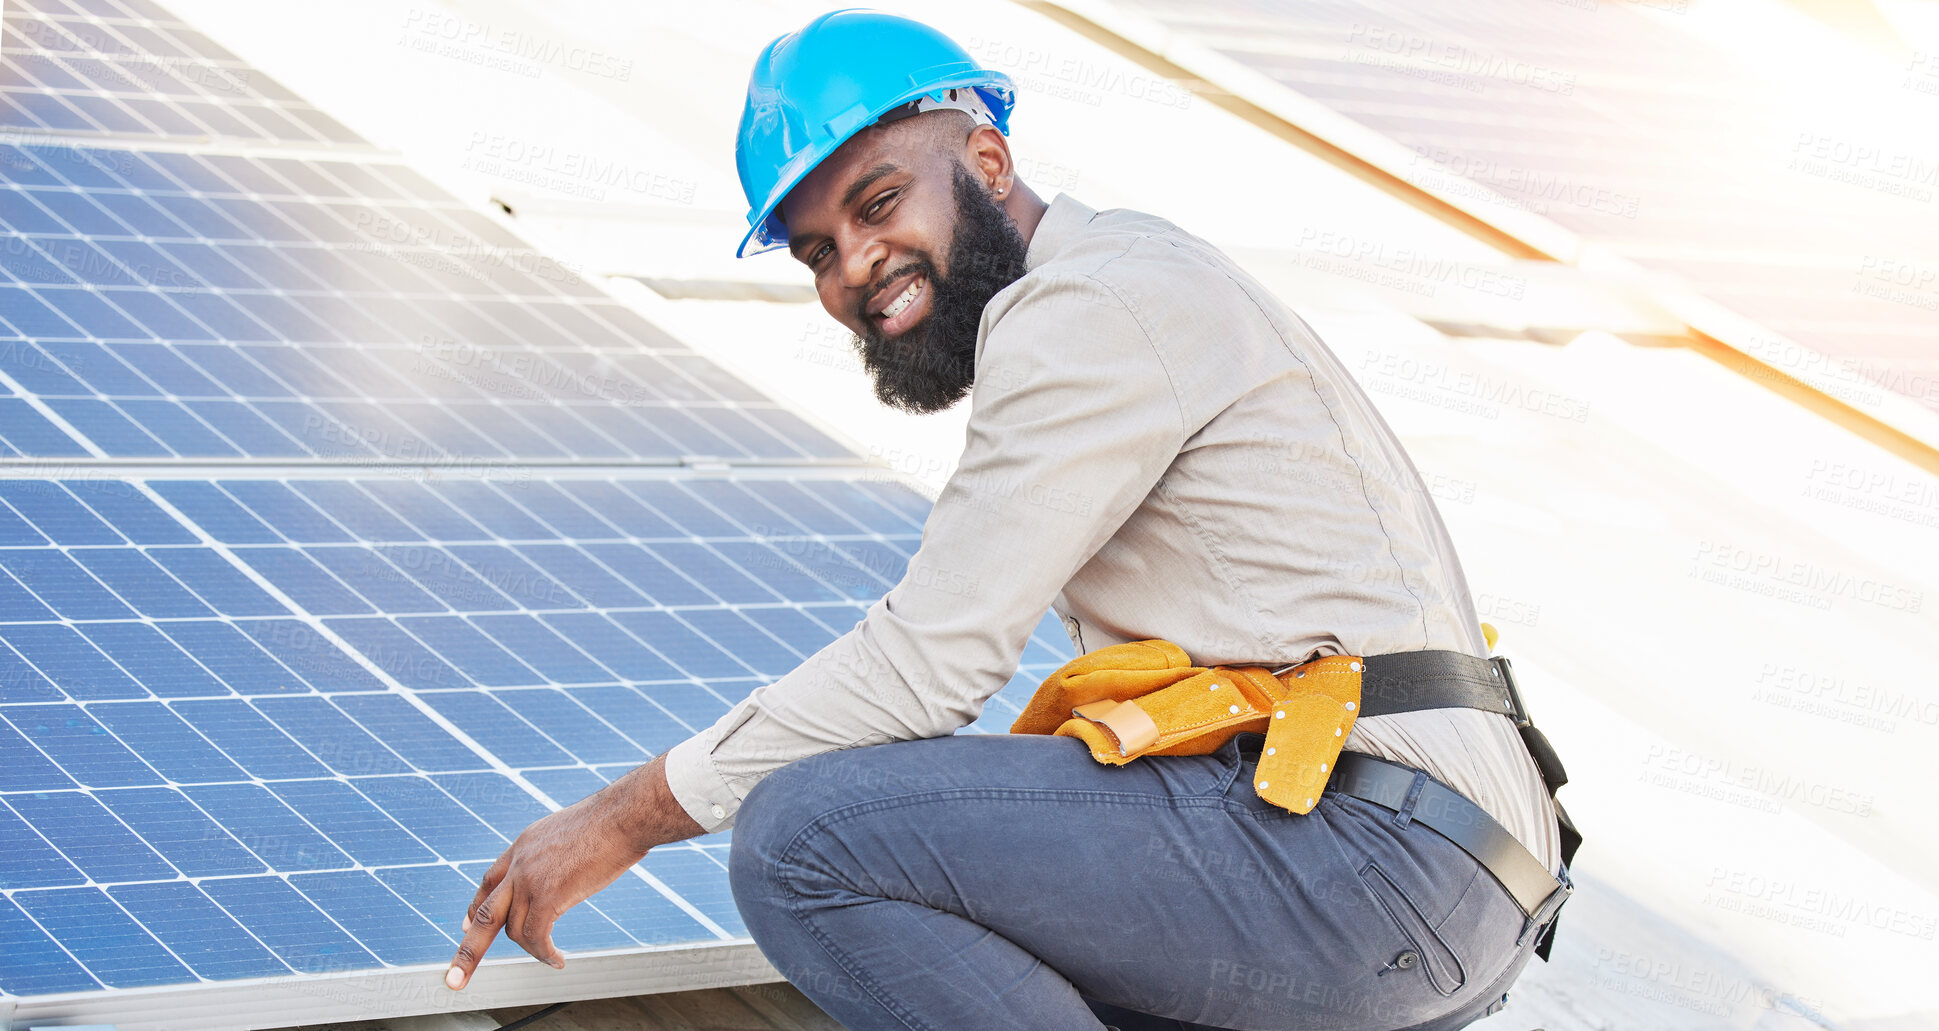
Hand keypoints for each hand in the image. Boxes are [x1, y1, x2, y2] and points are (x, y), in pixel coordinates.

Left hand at [445, 754, 703, 989]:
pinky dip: (545, 954)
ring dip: (532, 950)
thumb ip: (559, 853)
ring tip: (550, 957)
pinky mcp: (548, 894)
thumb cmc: (614, 821)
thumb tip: (570, 867)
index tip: (467, 923)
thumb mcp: (573, 832)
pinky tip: (557, 960)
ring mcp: (530, 879)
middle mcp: (519, 862)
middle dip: (468, 950)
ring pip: (513, 930)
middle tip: (455, 977)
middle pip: (482, 913)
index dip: (477, 906)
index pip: (490, 880)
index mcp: (524, 844)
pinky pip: (537, 936)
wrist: (625, 814)